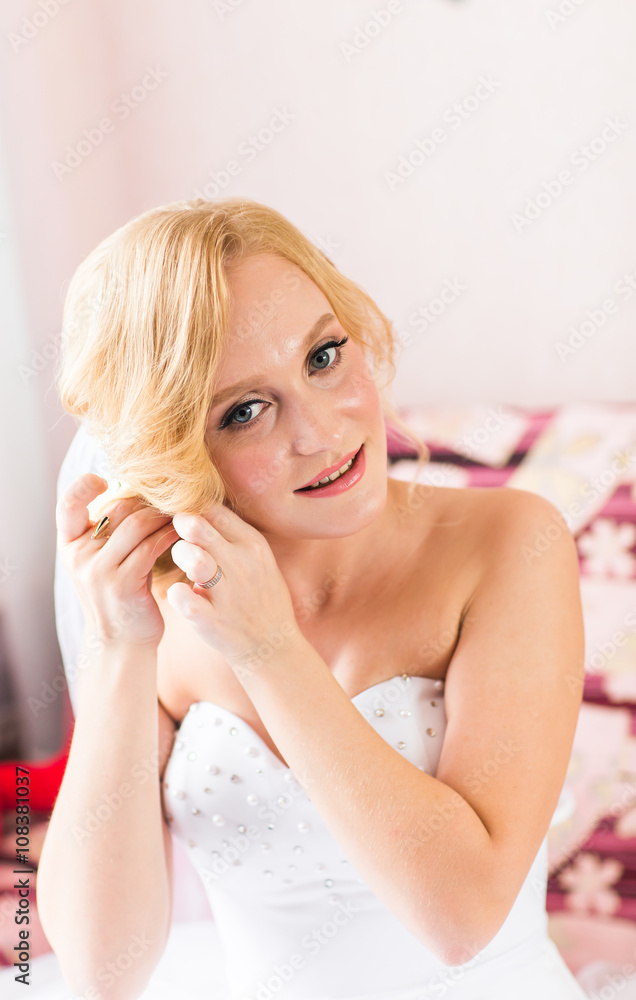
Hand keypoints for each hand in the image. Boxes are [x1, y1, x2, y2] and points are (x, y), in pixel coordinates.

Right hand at [56, 473, 178, 650]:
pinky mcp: (123, 584)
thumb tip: (136, 487)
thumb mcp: (104, 561)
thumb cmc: (122, 593)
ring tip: (183, 510)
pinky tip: (185, 530)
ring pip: (136, 524)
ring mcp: (98, 571)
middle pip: (117, 508)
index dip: (83, 486)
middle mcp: (79, 556)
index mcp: (69, 546)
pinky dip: (171, 533)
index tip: (105, 479)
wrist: (122, 642)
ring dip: (164, 514)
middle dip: (148, 499)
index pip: (68, 505)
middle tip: (171, 495)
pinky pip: (151, 546)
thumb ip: (110, 531)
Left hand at [166, 504, 302, 672]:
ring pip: (190, 556)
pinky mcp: (213, 620)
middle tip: (178, 536)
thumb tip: (202, 506)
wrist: (273, 646)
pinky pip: (182, 597)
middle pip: (196, 525)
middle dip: (179, 526)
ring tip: (185, 566)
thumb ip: (232, 534)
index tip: (182, 516)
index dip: (192, 509)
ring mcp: (229, 593)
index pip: (213, 509)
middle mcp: (243, 563)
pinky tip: (179, 594)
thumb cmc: (260, 597)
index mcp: (253, 544)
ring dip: (179, 556)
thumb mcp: (258, 558)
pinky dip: (175, 594)